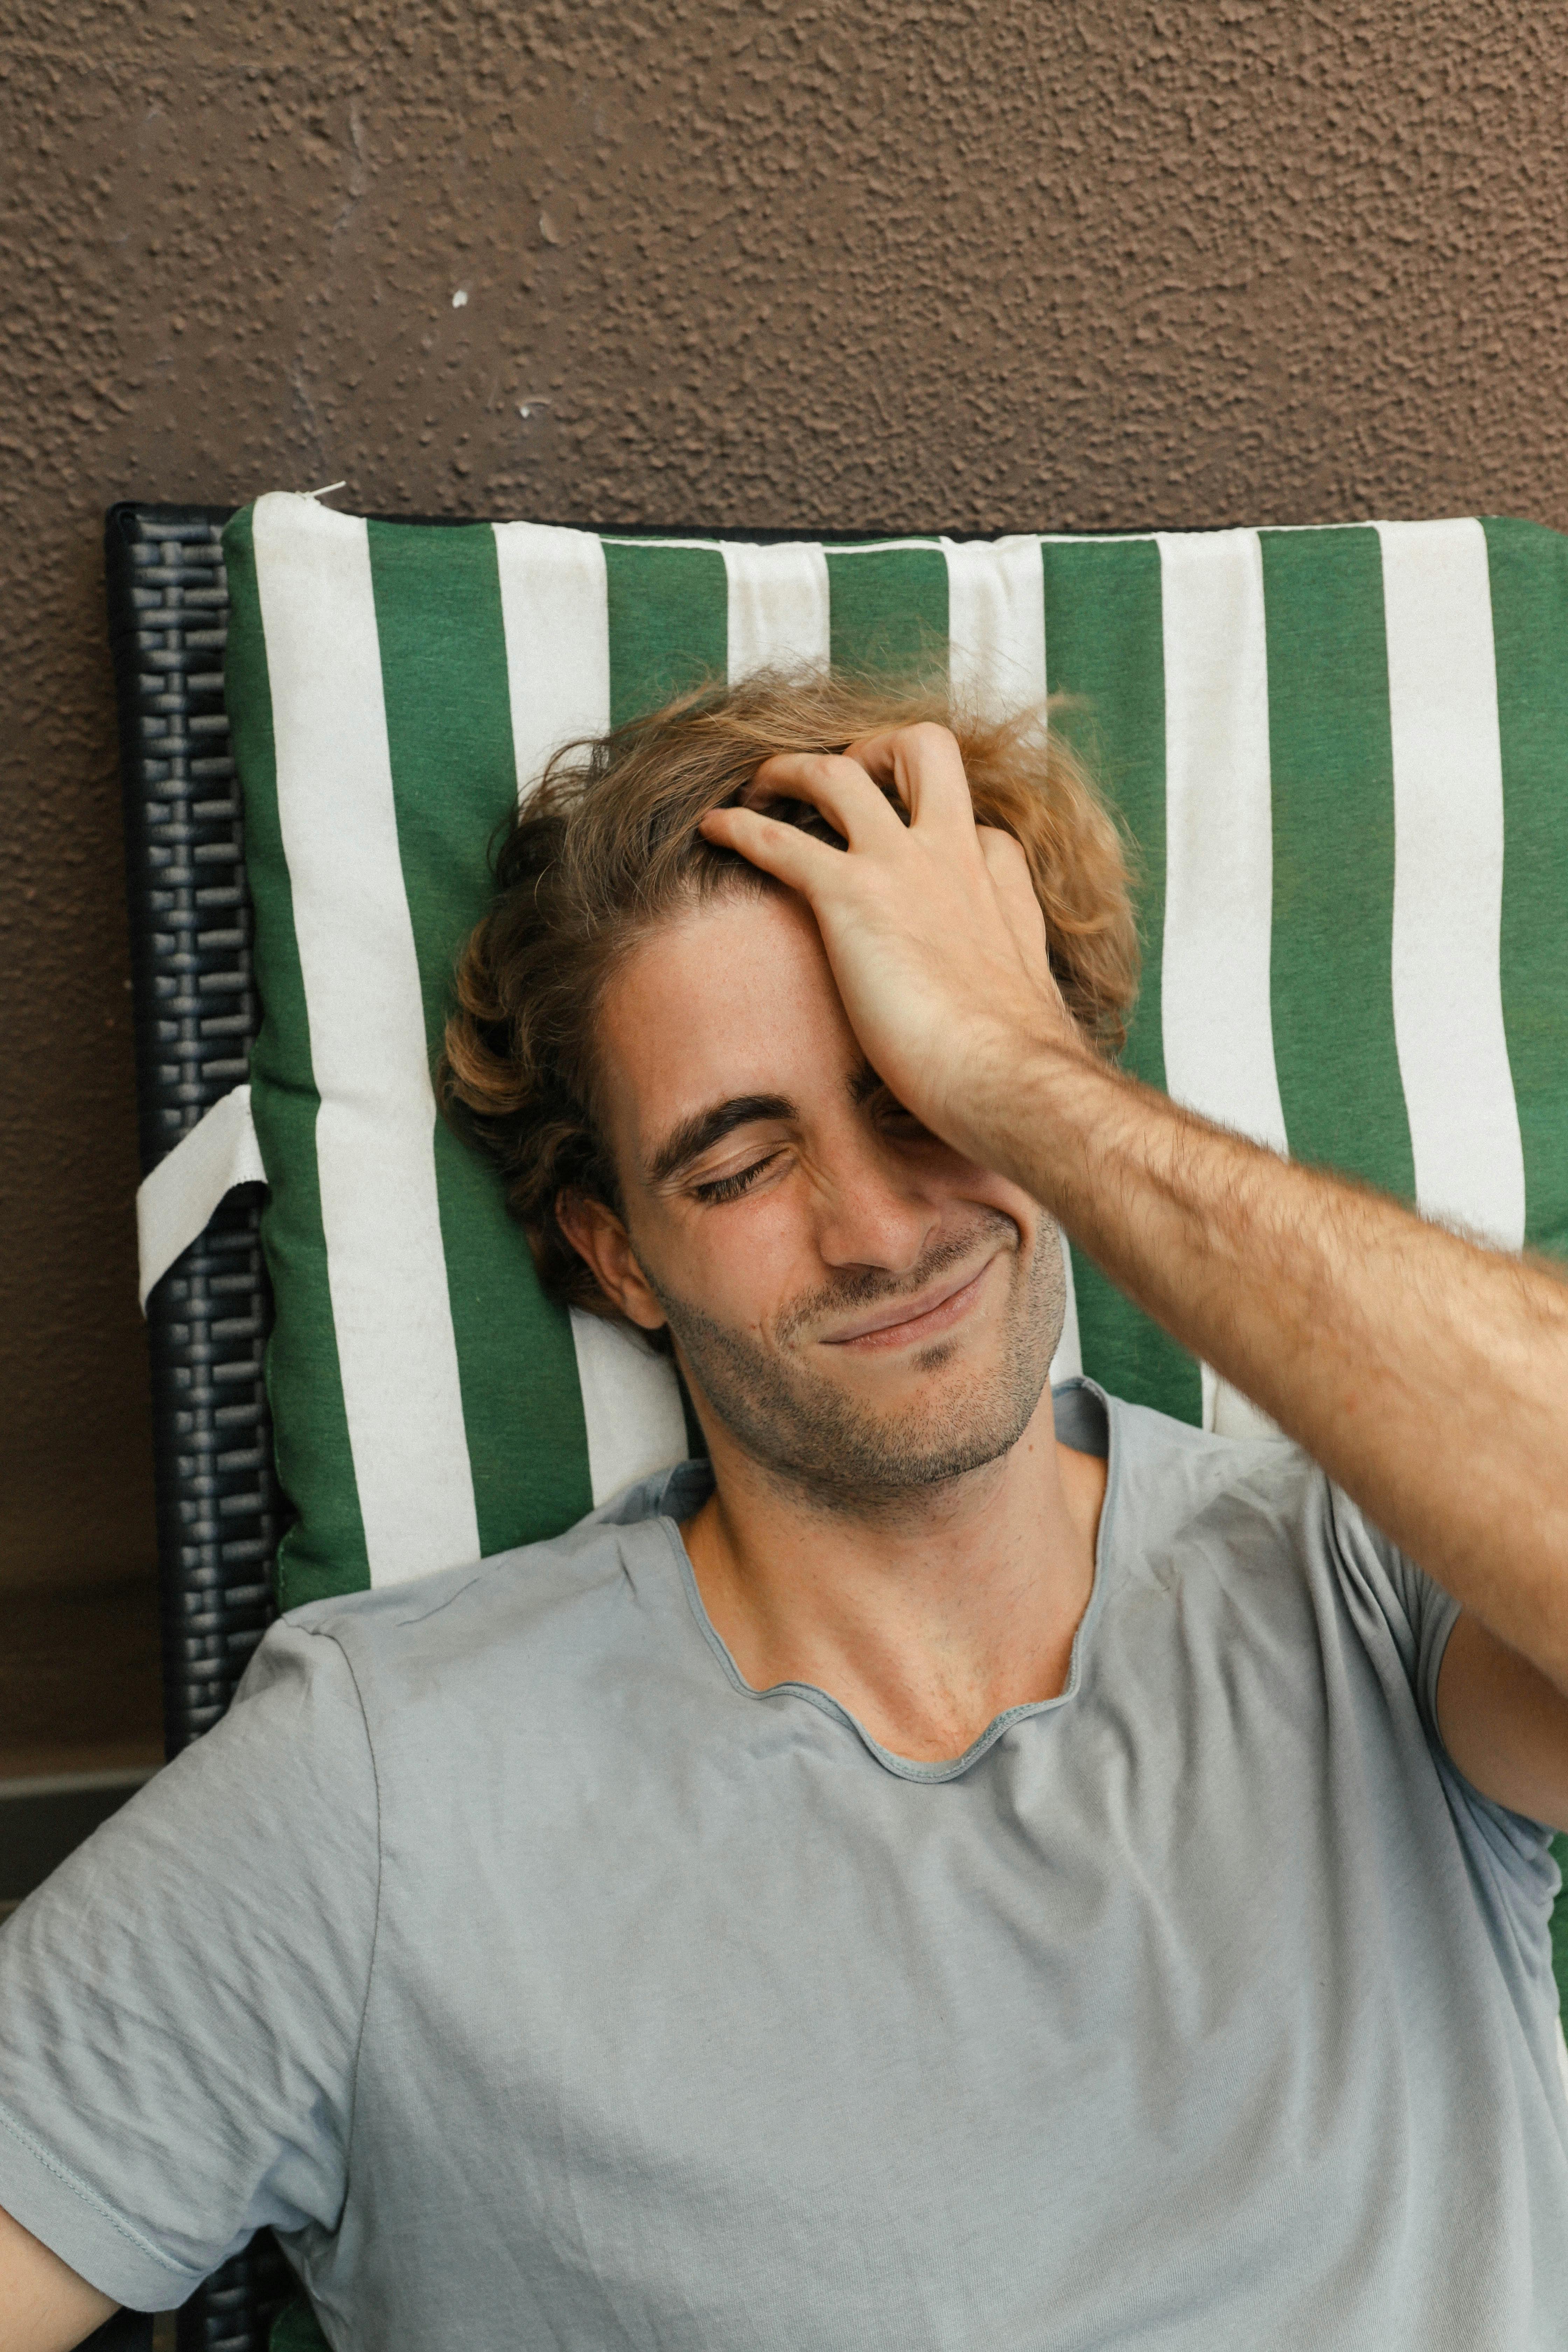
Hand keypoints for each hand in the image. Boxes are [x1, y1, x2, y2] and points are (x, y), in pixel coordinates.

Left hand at [698, 722, 1084, 1167]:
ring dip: (790, 768)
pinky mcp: (850, 897)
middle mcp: (952, 855)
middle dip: (874, 748)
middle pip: (923, 749)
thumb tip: (1003, 1015)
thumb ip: (1010, 979)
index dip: (939, 828)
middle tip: (838, 777)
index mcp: (997, 882)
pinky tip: (711, 828)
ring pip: (838, 773)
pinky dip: (738, 827)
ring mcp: (900, 867)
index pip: (977, 826)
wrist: (1005, 1076)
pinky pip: (777, 840)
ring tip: (759, 785)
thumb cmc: (1015, 1061)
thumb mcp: (1028, 1000)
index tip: (910, 852)